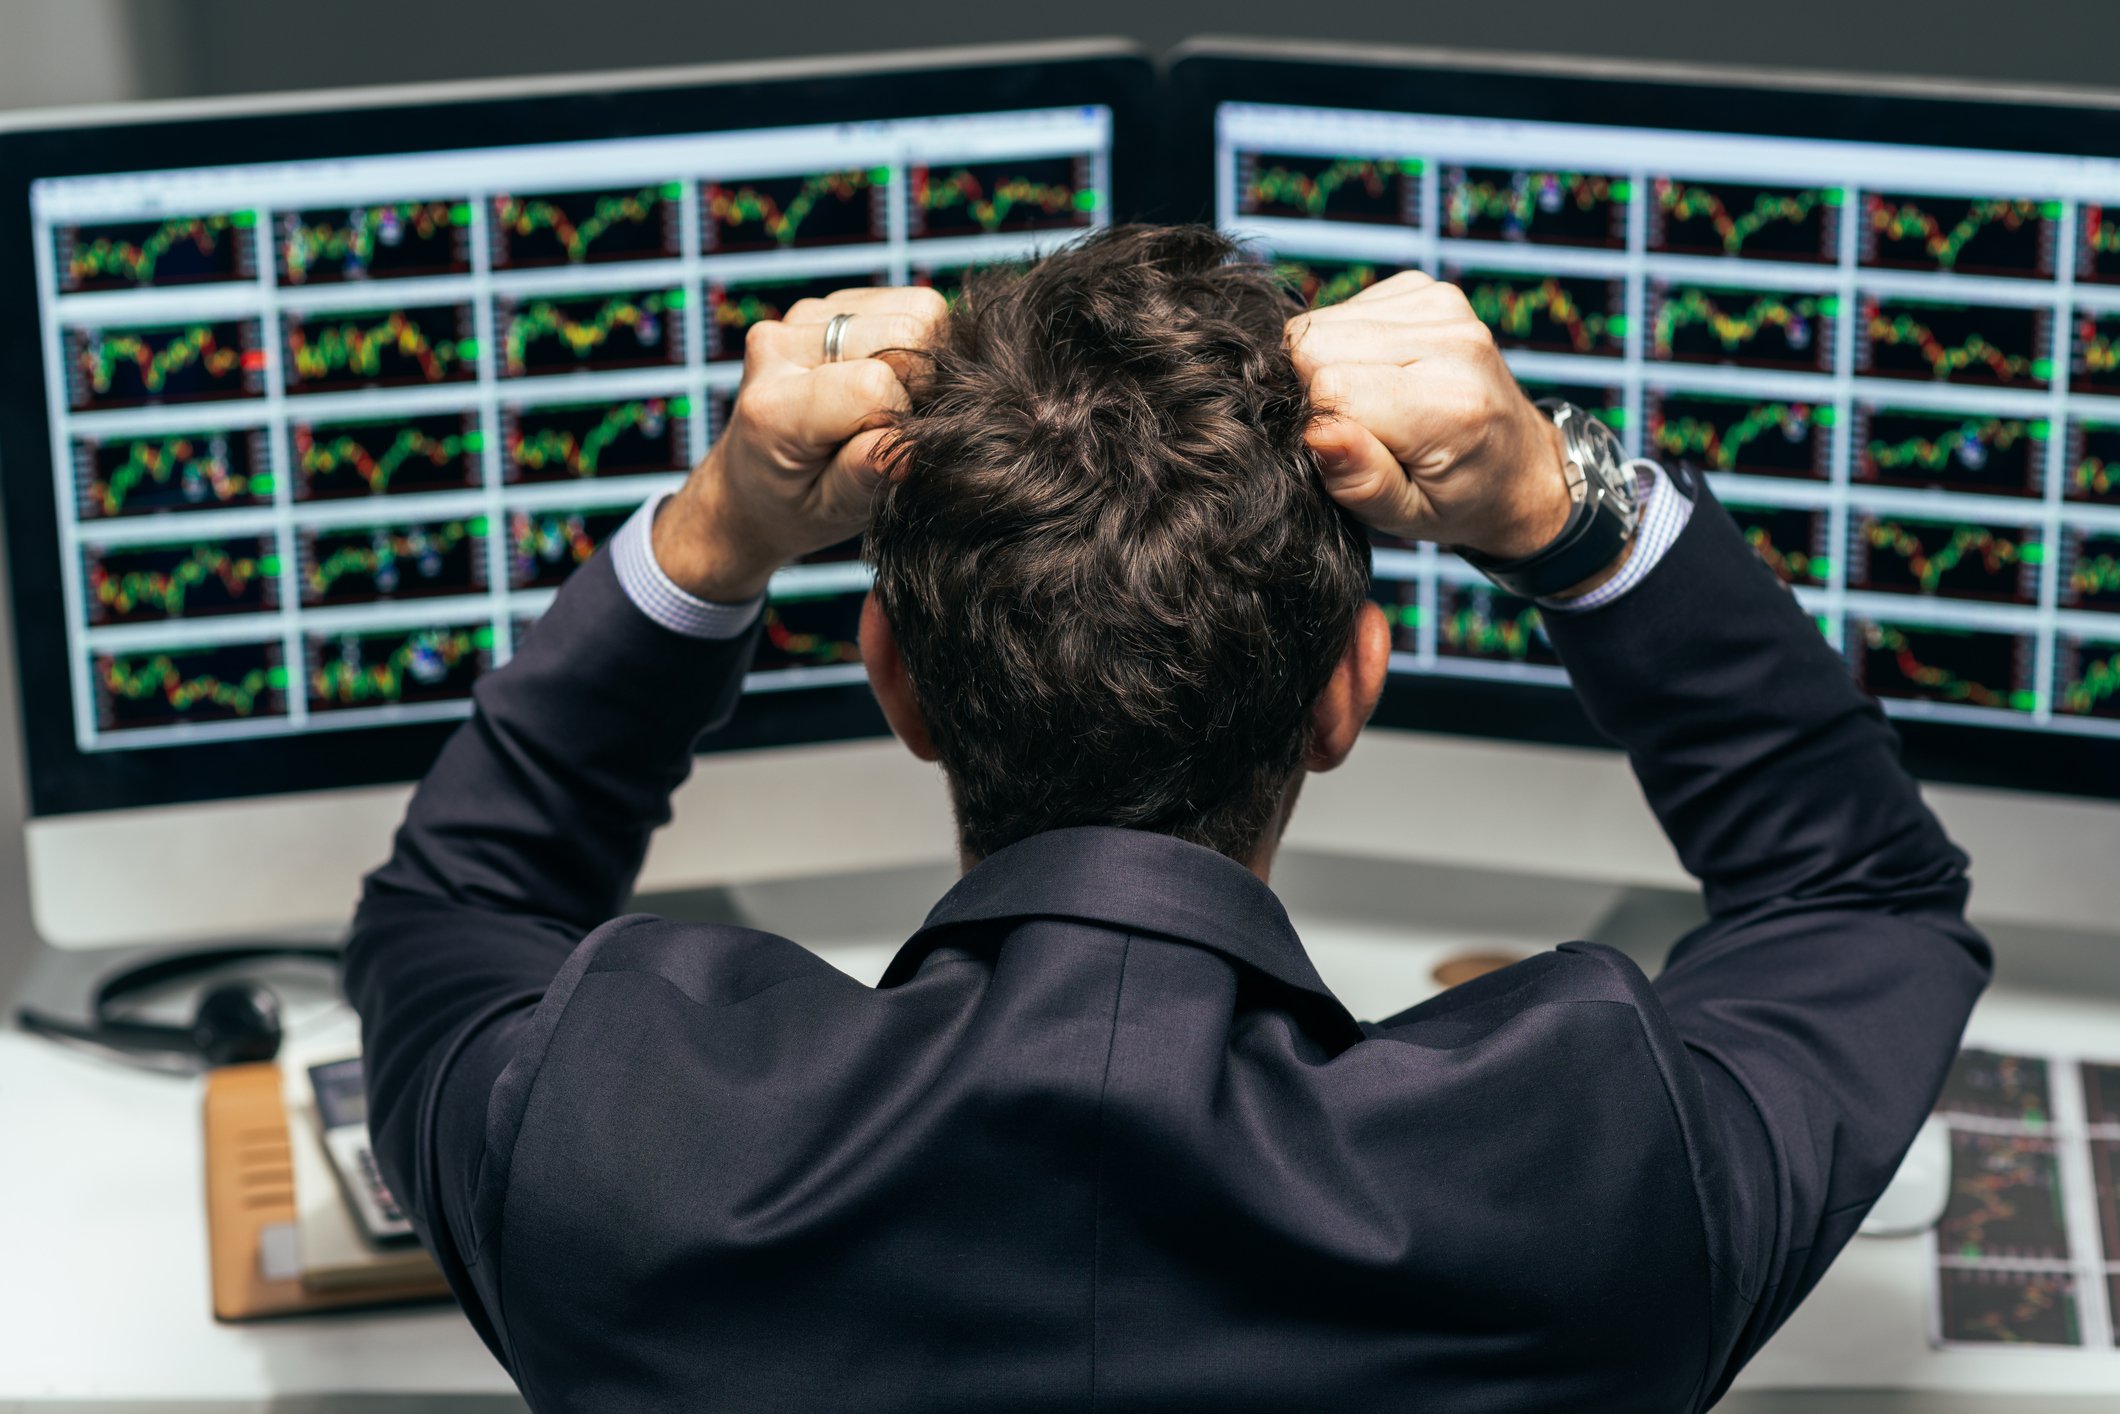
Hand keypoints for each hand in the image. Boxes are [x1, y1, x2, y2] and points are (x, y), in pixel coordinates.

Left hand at [653, 286, 946, 600]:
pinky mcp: (823, 306)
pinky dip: (908, 343)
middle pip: (906, 331)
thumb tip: (911, 446)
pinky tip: (879, 378)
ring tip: (883, 403)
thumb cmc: (792, 505)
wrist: (748, 485)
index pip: (875, 384)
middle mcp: (780, 348)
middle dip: (919, 382)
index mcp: (774, 407)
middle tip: (893, 423)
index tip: (888, 448)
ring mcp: (800, 318)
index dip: (903, 420)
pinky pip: (903, 304)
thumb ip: (865, 476)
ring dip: (917, 359)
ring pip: (913, 311)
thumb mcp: (830, 512)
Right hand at [1287, 271, 1570, 561]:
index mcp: (1450, 407)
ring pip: (1324, 321)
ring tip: (1377, 402)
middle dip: (1317, 386)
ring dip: (1332, 363)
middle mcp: (1454, 343)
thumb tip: (1315, 430)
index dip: (1317, 420)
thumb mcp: (1404, 516)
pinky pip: (1347, 307)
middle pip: (1317, 342)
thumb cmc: (1458, 500)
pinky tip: (1385, 374)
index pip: (1331, 385)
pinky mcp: (1430, 290)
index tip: (1343, 448)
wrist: (1521, 468)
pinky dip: (1350, 343)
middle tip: (1358, 426)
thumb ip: (1360, 480)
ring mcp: (1444, 307)